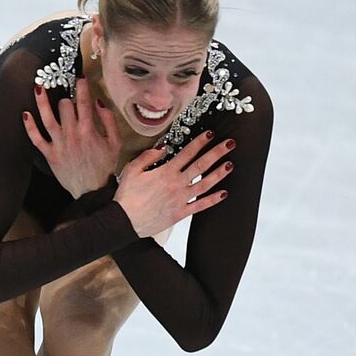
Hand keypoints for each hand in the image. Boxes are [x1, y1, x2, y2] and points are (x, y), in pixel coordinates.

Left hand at [22, 77, 121, 197]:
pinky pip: (36, 138)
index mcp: (88, 130)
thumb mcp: (115, 143)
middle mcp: (71, 134)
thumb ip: (109, 121)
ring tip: (37, 87)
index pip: (83, 101)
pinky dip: (29, 127)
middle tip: (68, 100)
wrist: (91, 190)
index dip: (81, 87)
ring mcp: (59, 144)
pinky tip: (25, 114)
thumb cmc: (104, 167)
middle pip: (64, 106)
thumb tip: (99, 102)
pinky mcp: (49, 154)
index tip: (80, 78)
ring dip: (41, 101)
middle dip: (67, 99)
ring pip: (47, 117)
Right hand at [115, 131, 235, 237]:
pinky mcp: (180, 213)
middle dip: (217, 153)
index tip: (210, 134)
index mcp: (166, 172)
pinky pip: (200, 205)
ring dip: (219, 174)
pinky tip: (223, 193)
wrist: (125, 221)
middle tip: (230, 144)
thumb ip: (148, 156)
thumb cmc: (127, 197)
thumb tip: (162, 148)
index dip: (200, 142)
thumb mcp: (132, 170)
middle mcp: (177, 184)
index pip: (187, 153)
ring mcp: (180, 199)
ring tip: (230, 164)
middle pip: (201, 165)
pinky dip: (212, 200)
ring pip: (205, 184)